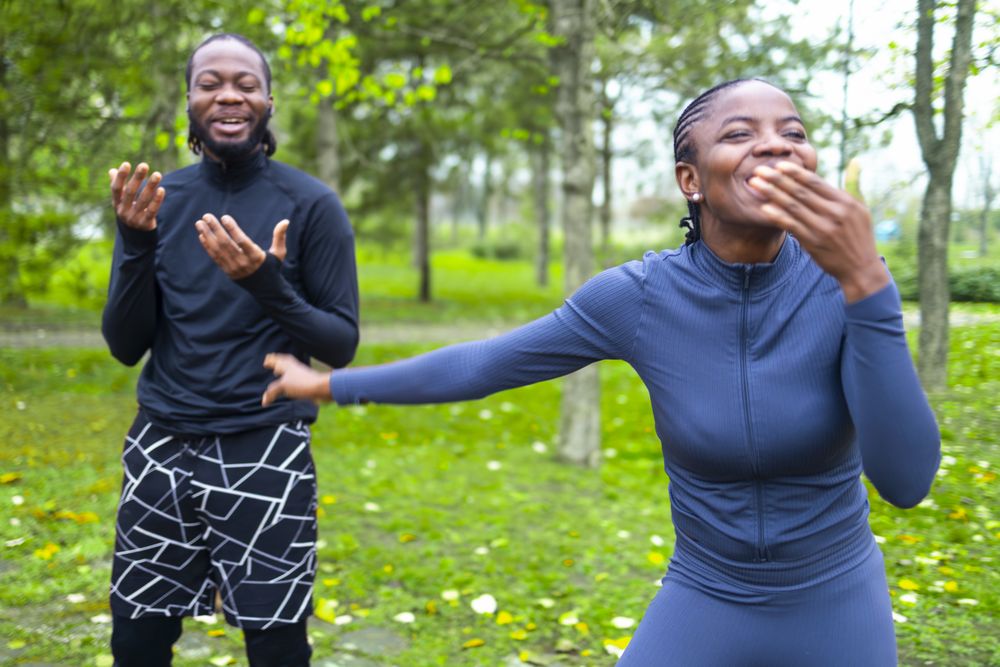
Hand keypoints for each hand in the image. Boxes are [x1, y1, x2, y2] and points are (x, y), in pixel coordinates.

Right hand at [109, 161, 164, 230]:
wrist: (135, 236)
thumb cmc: (128, 211)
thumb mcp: (121, 201)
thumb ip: (118, 187)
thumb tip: (111, 170)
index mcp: (116, 203)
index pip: (116, 188)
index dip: (120, 177)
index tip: (126, 164)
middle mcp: (123, 210)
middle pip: (130, 192)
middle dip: (137, 178)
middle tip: (144, 165)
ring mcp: (134, 217)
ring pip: (143, 200)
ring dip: (151, 186)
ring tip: (158, 174)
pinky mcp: (146, 223)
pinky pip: (152, 210)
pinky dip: (157, 200)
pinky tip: (162, 190)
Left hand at [195, 215, 288, 278]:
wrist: (265, 289)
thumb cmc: (272, 267)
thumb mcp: (279, 253)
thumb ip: (280, 236)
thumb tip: (286, 221)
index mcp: (256, 257)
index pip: (241, 241)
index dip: (232, 229)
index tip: (224, 217)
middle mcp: (243, 263)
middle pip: (226, 244)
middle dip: (215, 229)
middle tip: (207, 216)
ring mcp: (233, 268)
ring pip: (217, 249)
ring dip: (207, 235)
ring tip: (199, 223)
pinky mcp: (227, 271)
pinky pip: (215, 257)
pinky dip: (207, 246)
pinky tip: (202, 235)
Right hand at [262, 353, 331, 405]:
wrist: (321, 387)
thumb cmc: (302, 383)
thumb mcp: (283, 387)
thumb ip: (272, 392)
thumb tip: (264, 400)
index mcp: (287, 365)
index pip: (277, 360)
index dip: (271, 360)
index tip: (266, 361)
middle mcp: (294, 368)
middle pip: (284, 362)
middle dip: (278, 362)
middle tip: (273, 361)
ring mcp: (301, 374)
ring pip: (290, 370)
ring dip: (284, 370)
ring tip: (279, 373)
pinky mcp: (306, 382)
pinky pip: (295, 379)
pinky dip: (290, 379)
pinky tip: (290, 385)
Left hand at [748, 161, 887, 302]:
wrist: (860, 268)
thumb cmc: (859, 234)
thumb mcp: (861, 207)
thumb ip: (854, 183)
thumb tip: (855, 160)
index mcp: (844, 202)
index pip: (815, 182)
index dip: (795, 173)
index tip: (778, 164)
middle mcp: (834, 213)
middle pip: (800, 192)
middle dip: (777, 179)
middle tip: (759, 170)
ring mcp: (823, 228)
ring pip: (793, 207)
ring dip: (771, 194)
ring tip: (755, 185)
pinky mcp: (813, 243)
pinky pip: (792, 226)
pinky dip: (778, 216)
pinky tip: (764, 208)